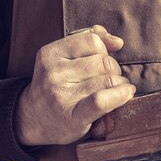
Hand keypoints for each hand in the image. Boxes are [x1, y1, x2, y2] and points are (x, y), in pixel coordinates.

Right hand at [15, 25, 135, 145]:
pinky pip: (102, 101)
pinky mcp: (73, 116)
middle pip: (103, 62)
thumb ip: (88, 41)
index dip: (104, 50)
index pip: (92, 41)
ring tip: (118, 89)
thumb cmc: (56, 86)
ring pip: (108, 80)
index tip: (103, 61)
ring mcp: (62, 95)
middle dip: (114, 69)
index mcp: (50, 54)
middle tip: (112, 78)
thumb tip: (117, 41)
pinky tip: (126, 94)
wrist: (33, 120)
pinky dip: (120, 96)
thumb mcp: (62, 58)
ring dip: (121, 84)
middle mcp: (53, 73)